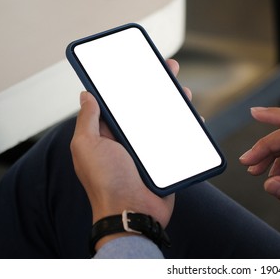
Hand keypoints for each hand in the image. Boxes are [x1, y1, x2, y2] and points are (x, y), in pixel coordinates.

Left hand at [70, 59, 188, 248]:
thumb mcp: (87, 146)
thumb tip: (86, 95)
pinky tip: (193, 119)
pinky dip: (186, 129)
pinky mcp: (165, 161)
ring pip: (163, 121)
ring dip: (174, 105)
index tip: (139, 67)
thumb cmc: (106, 183)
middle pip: (144, 108)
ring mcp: (147, 151)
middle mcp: (127, 141)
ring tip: (183, 93)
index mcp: (107, 135)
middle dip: (156, 88)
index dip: (128, 83)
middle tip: (168, 70)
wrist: (132, 213)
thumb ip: (88, 120)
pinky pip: (176, 140)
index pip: (118, 103)